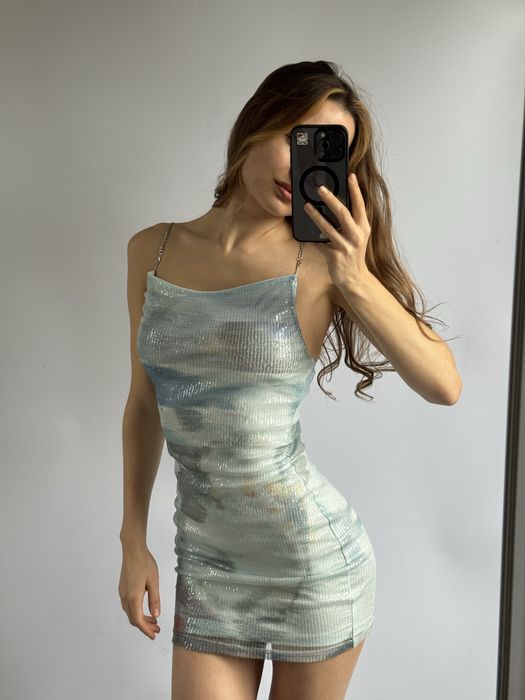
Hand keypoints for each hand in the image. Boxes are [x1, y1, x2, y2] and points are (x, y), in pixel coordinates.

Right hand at [118, 544, 160, 639]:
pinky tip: (145, 609)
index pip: (138, 620)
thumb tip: (156, 615)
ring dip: (141, 619)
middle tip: (157, 629)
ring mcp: (122, 593)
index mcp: (133, 597)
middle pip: (133, 619)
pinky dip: (137, 611)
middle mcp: (125, 597)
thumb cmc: (144, 563)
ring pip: (130, 613)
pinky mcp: (123, 589)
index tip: (153, 636)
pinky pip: (128, 606)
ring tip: (154, 620)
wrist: (133, 550)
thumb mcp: (154, 581)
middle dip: (145, 626)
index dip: (146, 630)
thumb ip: (155, 599)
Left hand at [303, 172, 371, 292]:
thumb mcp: (358, 236)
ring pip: (328, 228)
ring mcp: (345, 246)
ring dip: (316, 216)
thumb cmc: (354, 254)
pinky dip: (312, 238)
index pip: (360, 204)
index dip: (355, 190)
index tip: (350, 176)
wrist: (354, 278)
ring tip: (306, 206)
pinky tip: (303, 231)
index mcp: (363, 227)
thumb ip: (351, 221)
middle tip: (320, 188)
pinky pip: (320, 243)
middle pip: (343, 213)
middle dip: (331, 199)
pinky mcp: (334, 256)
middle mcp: (356, 235)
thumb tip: (338, 204)